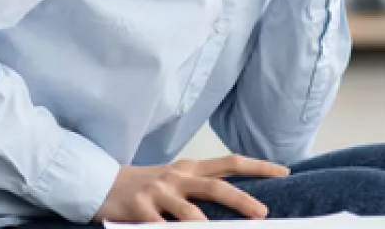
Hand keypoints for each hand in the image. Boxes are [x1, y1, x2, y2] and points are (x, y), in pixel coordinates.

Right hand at [93, 154, 289, 222]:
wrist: (100, 183)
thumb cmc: (146, 185)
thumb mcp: (176, 178)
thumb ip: (202, 185)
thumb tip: (238, 199)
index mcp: (190, 168)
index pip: (230, 162)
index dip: (258, 167)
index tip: (284, 173)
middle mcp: (177, 177)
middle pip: (216, 186)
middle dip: (241, 200)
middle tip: (263, 214)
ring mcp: (158, 193)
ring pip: (189, 213)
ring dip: (206, 228)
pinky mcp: (139, 210)